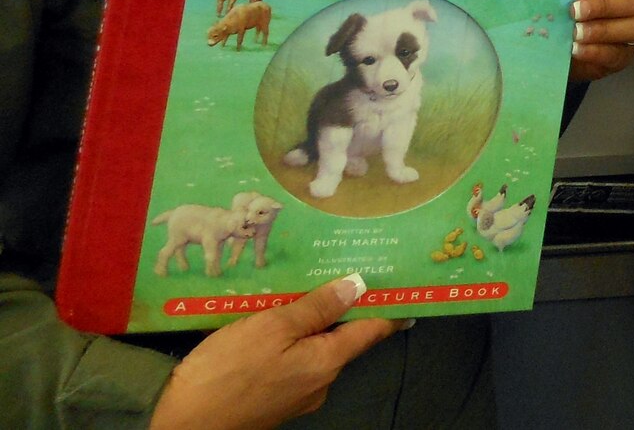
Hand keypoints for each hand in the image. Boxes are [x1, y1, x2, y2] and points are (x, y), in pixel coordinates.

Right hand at [148, 273, 396, 429]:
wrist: (179, 429)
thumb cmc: (225, 374)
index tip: (406, 285)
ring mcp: (296, 395)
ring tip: (301, 288)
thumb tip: (358, 286)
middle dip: (343, 307)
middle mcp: (320, 382)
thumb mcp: (271, 328)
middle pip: (342, 337)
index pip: (373, 330)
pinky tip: (271, 322)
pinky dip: (290, 341)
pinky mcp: (272, 400)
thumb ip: (316, 308)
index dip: (390, 306)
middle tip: (343, 268)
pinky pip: (291, 362)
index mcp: (327, 362)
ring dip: (311, 323)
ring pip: (314, 349)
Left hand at [567, 0, 633, 80]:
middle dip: (604, 5)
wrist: (563, 48)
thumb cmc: (567, 12)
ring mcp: (633, 31)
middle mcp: (633, 4)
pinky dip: (596, 51)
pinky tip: (576, 49)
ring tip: (576, 33)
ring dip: (603, 29)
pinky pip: (618, 54)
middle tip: (575, 11)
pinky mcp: (624, 56)